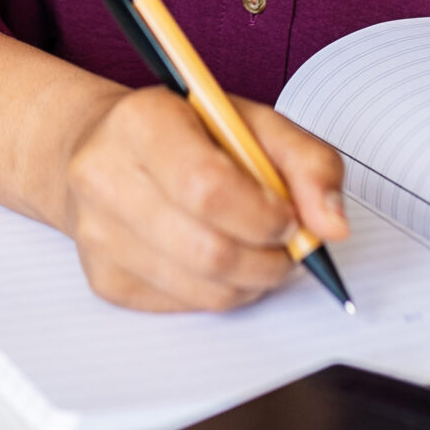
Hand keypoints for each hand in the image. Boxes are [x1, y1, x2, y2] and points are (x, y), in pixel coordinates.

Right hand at [57, 86, 350, 311]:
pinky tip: (219, 260)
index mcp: (141, 122)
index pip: (207, 188)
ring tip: (260, 251)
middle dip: (269, 259)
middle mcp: (103, 177)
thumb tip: (332, 226)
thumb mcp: (252, 122)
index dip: (263, 215)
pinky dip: (220, 292)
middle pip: (207, 250)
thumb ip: (307, 162)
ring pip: (202, 289)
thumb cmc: (187, 132)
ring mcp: (97, 234)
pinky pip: (185, 307)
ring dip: (252, 280)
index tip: (289, 216)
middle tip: (287, 244)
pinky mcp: (104, 278)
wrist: (104, 148)